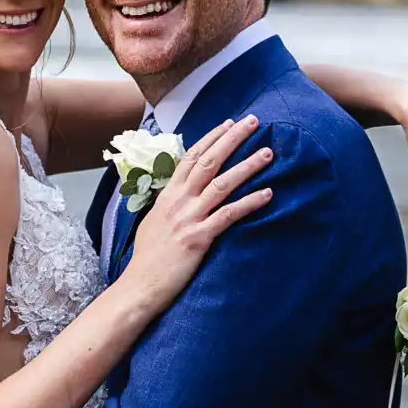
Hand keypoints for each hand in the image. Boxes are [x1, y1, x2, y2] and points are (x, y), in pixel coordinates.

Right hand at [122, 114, 273, 309]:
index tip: (228, 123)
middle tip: (253, 122)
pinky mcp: (199, 238)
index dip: (211, 138)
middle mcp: (178, 201)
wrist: (139, 286)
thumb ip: (168, 205)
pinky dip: (249, 203)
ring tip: (267, 153)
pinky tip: (268, 194)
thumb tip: (179, 193)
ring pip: (222, 184)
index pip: (190, 157)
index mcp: (167, 195)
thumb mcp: (153, 222)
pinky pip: (229, 215)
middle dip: (232, 138)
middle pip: (209, 161)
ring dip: (247, 166)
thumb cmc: (147, 259)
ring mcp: (188, 218)